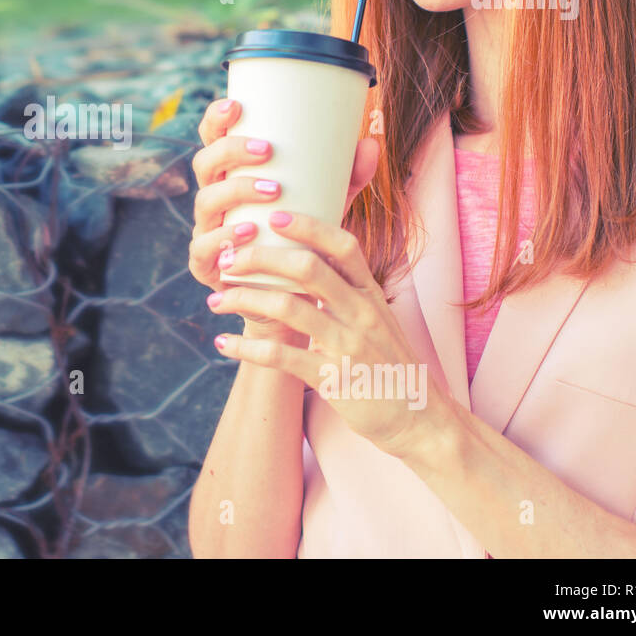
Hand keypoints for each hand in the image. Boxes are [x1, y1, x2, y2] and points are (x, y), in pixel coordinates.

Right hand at [188, 97, 381, 328]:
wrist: (287, 300)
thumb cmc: (301, 242)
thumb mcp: (326, 207)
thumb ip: (346, 178)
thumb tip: (370, 144)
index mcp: (232, 178)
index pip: (213, 140)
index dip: (216, 120)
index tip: (236, 105)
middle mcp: (215, 200)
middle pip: (205, 164)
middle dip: (232, 151)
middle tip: (269, 149)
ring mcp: (207, 232)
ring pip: (205, 202)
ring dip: (235, 190)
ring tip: (272, 190)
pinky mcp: (207, 266)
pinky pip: (203, 247)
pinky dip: (224, 237)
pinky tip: (249, 231)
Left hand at [206, 209, 452, 460]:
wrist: (419, 419)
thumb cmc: (389, 363)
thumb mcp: (377, 318)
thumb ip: (348, 290)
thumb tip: (306, 260)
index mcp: (371, 294)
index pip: (343, 245)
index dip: (308, 226)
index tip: (273, 217)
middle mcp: (362, 313)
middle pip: (308, 268)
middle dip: (260, 258)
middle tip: (228, 261)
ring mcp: (348, 346)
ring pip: (288, 307)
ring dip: (244, 299)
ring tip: (216, 299)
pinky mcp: (333, 379)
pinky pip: (281, 356)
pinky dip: (247, 347)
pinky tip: (223, 342)